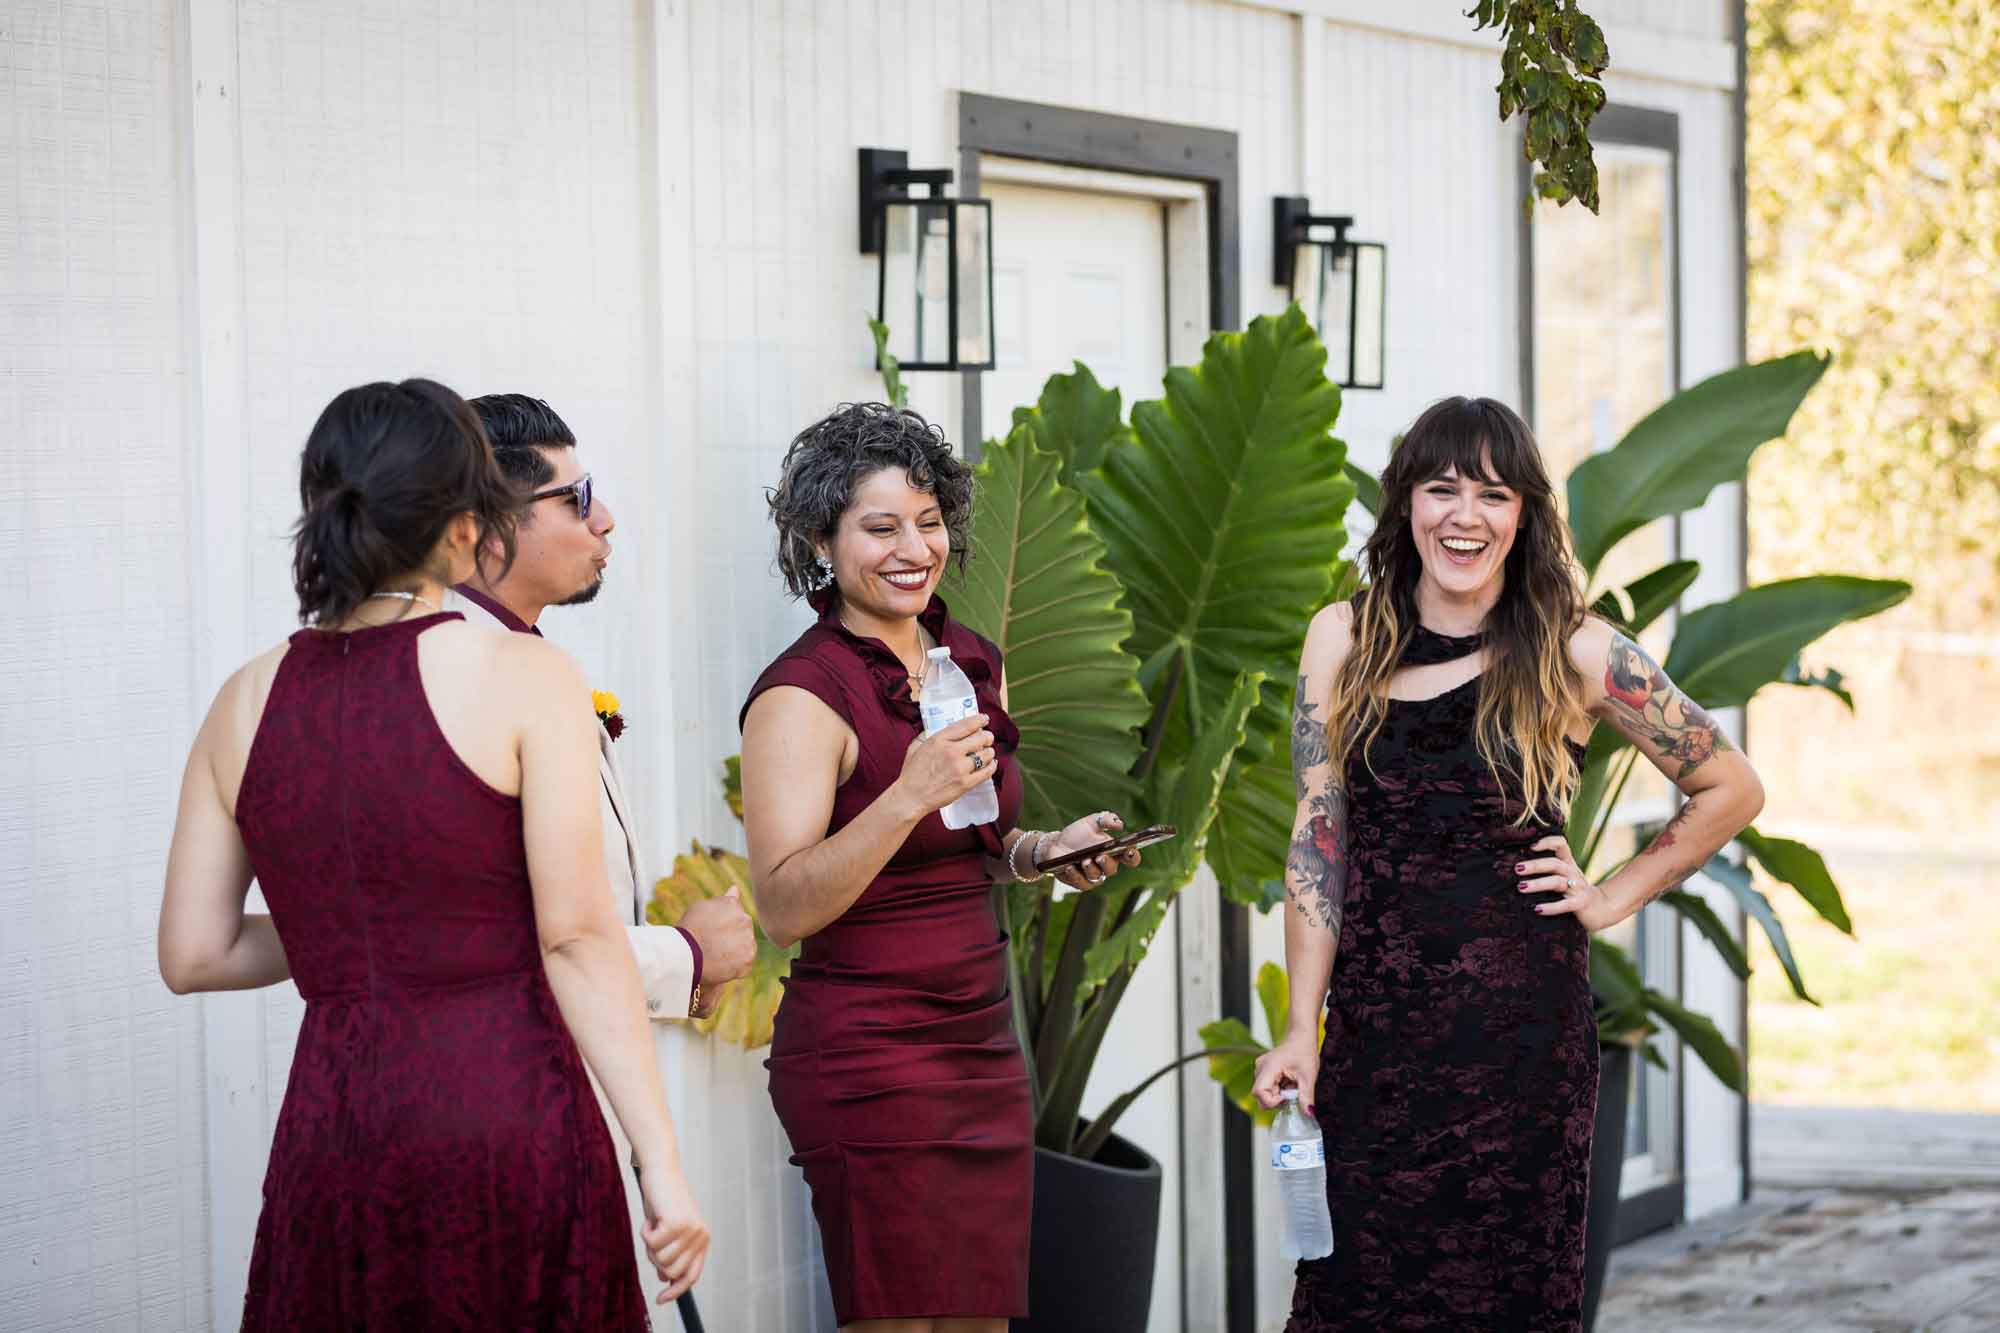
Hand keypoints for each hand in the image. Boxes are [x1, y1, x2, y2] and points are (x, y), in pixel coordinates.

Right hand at [638, 1161, 709, 1304]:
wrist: (661, 1169)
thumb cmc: (662, 1199)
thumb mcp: (667, 1230)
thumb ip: (669, 1252)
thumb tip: (665, 1277)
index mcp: (702, 1239)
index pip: (691, 1275)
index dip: (677, 1290)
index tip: (661, 1299)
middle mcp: (701, 1236)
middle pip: (671, 1270)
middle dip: (655, 1258)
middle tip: (652, 1237)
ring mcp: (691, 1230)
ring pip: (661, 1259)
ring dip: (650, 1244)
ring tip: (654, 1223)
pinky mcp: (677, 1223)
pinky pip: (652, 1243)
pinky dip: (645, 1231)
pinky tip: (652, 1215)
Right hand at [678, 886, 754, 984]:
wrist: (685, 954)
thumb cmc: (690, 929)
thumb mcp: (702, 907)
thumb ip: (723, 900)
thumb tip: (735, 889)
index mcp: (734, 906)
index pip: (735, 914)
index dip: (724, 925)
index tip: (711, 932)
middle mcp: (746, 921)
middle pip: (743, 929)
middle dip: (732, 936)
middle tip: (712, 944)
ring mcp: (749, 941)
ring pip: (746, 946)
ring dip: (736, 951)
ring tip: (716, 956)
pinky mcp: (748, 961)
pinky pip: (745, 964)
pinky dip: (736, 966)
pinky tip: (721, 965)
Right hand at [894, 714, 995, 816]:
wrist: (910, 797)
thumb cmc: (912, 774)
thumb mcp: (915, 747)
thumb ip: (927, 735)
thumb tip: (939, 727)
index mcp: (939, 740)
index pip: (966, 725)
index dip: (979, 720)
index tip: (984, 719)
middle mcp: (951, 751)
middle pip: (981, 738)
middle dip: (987, 736)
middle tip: (987, 738)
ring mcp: (960, 768)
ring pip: (986, 754)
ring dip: (989, 751)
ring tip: (988, 752)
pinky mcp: (965, 784)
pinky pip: (986, 772)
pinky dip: (991, 766)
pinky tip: (990, 764)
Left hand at [1040, 811, 1142, 891]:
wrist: (1056, 844)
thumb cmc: (1078, 834)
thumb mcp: (1092, 822)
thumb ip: (1106, 819)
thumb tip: (1120, 824)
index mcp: (1114, 852)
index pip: (1130, 858)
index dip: (1133, 856)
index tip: (1130, 850)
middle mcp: (1105, 866)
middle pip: (1112, 869)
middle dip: (1107, 863)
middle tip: (1101, 856)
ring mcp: (1093, 876)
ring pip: (1096, 877)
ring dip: (1090, 869)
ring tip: (1084, 860)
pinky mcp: (1079, 883)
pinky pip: (1080, 882)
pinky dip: (1075, 875)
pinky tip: (1070, 866)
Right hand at [1251, 1030, 1320, 1114]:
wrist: (1302, 1038)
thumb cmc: (1304, 1051)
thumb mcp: (1308, 1077)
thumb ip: (1306, 1097)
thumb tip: (1309, 1113)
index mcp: (1269, 1067)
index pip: (1259, 1092)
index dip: (1272, 1101)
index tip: (1287, 1097)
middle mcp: (1260, 1068)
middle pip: (1261, 1095)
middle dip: (1278, 1099)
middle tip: (1293, 1092)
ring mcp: (1261, 1069)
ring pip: (1265, 1092)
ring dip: (1279, 1094)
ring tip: (1292, 1084)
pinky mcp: (1265, 1071)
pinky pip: (1268, 1086)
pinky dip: (1279, 1089)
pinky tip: (1288, 1082)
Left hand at [1517, 835, 1615, 931]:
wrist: (1600, 909)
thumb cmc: (1573, 891)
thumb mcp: (1563, 876)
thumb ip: (1547, 870)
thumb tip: (1516, 867)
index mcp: (1568, 863)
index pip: (1561, 845)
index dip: (1548, 842)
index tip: (1531, 846)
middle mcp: (1573, 873)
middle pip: (1554, 864)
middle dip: (1535, 865)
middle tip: (1517, 869)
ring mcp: (1578, 888)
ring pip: (1557, 882)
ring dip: (1538, 884)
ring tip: (1521, 887)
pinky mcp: (1581, 903)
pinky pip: (1566, 904)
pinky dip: (1551, 907)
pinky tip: (1537, 909)